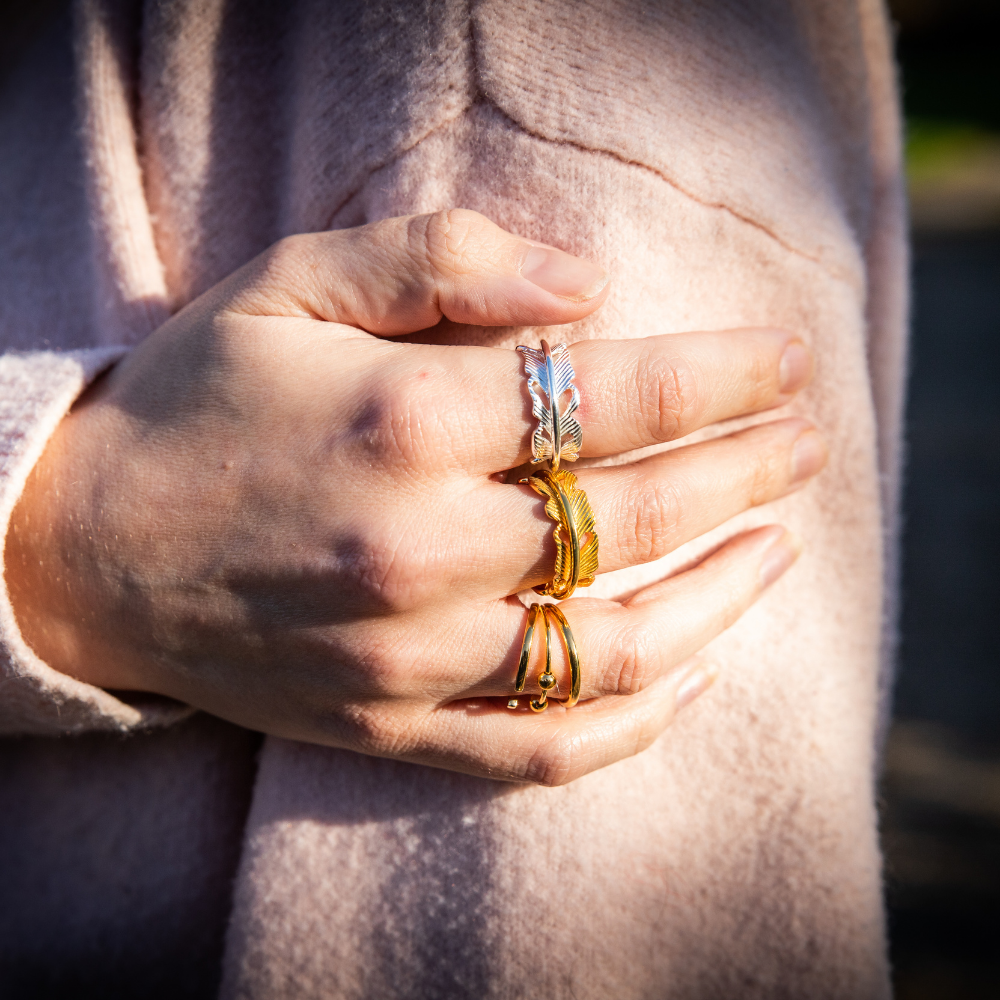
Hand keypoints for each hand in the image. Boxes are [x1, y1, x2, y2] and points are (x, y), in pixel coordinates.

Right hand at [5, 210, 823, 782]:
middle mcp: (420, 547)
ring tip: (781, 548)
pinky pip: (547, 746)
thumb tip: (593, 287)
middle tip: (808, 442)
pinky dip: (639, 720)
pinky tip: (696, 676)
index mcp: (404, 420)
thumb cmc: (198, 400)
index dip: (722, 376)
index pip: (616, 397)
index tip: (785, 362)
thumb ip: (445, 260)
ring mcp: (411, 655)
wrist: (87, 547)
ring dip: (724, 597)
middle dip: (747, 470)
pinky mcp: (393, 725)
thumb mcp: (294, 282)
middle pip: (638, 516)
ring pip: (617, 646)